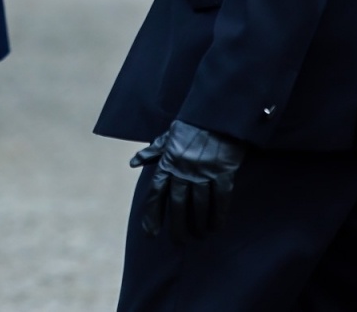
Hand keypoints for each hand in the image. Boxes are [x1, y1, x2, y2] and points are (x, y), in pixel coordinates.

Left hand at [129, 120, 246, 241]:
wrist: (218, 114)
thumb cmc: (192, 126)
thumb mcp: (168, 135)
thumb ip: (153, 152)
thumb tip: (133, 163)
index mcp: (168, 160)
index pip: (156, 192)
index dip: (152, 214)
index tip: (150, 233)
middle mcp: (183, 168)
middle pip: (177, 204)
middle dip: (177, 226)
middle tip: (178, 242)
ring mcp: (204, 171)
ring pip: (199, 205)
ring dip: (198, 224)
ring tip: (198, 236)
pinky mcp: (223, 172)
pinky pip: (220, 199)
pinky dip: (217, 215)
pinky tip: (215, 227)